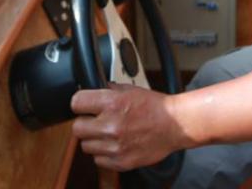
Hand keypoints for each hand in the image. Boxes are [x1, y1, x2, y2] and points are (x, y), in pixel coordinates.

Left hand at [71, 84, 186, 171]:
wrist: (175, 125)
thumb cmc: (155, 107)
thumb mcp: (130, 89)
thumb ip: (108, 91)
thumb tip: (91, 91)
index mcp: (112, 103)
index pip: (76, 103)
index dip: (79, 104)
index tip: (83, 106)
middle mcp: (111, 125)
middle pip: (77, 128)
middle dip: (85, 123)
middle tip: (95, 121)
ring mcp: (115, 146)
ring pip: (85, 146)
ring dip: (93, 140)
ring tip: (107, 134)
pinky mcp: (120, 161)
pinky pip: (98, 160)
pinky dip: (103, 154)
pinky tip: (114, 145)